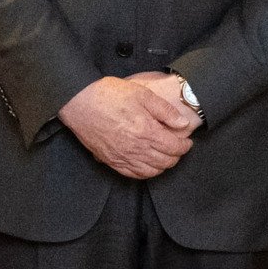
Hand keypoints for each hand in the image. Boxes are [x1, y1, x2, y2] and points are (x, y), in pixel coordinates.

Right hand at [59, 75, 197, 178]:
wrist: (80, 102)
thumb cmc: (109, 95)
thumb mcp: (142, 94)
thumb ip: (165, 110)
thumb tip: (182, 124)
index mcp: (146, 131)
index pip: (175, 148)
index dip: (185, 146)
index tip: (187, 141)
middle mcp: (136, 148)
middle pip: (165, 162)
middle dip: (176, 156)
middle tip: (178, 148)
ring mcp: (123, 157)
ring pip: (151, 171)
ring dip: (162, 166)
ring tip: (166, 156)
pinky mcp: (111, 160)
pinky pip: (133, 174)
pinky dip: (145, 173)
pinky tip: (148, 165)